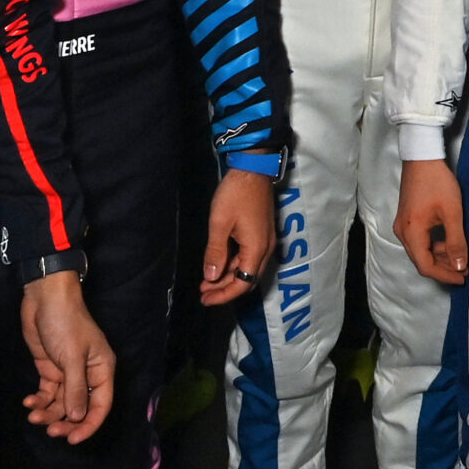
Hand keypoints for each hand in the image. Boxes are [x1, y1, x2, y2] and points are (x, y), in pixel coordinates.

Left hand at [20, 269, 113, 441]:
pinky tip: (28, 402)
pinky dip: (39, 401)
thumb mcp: (73, 356)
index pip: (101, 405)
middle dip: (65, 421)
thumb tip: (77, 418)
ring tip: (33, 415)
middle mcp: (87, 375)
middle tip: (49, 430)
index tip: (72, 440)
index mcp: (102, 370)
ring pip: (61, 404)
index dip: (89, 425)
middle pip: (80, 409)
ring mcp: (68, 373)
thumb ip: (75, 389)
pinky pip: (47, 394)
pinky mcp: (50, 370)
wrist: (45, 299)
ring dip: (48, 413)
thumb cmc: (66, 323)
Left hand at [199, 168, 275, 305]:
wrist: (253, 169)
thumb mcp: (220, 223)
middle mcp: (265, 249)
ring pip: (247, 269)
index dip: (224, 295)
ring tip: (206, 281)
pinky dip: (233, 265)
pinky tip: (218, 263)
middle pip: (247, 280)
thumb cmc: (235, 195)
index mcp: (256, 249)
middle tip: (203, 292)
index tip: (205, 299)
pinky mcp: (262, 233)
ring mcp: (265, 240)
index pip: (243, 284)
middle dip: (225, 289)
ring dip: (228, 277)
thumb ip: (216, 252)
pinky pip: (248, 257)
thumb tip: (211, 278)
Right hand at [395, 158, 467, 283]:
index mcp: (411, 233)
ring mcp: (403, 226)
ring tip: (460, 257)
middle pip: (421, 260)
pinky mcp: (407, 219)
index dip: (445, 275)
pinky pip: (420, 240)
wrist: (422, 157)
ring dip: (439, 257)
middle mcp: (402, 232)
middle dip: (443, 268)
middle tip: (464, 270)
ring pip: (421, 251)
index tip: (462, 277)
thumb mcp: (452, 213)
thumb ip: (456, 241)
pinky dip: (434, 246)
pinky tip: (449, 243)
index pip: (426, 265)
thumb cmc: (437, 182)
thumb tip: (460, 265)